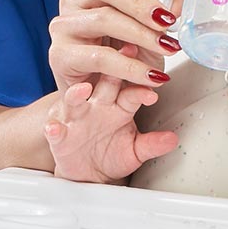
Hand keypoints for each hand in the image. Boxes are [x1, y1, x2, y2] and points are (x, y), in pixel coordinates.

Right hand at [43, 46, 178, 183]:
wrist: (89, 172)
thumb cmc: (112, 154)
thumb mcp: (135, 152)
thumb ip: (152, 145)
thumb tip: (173, 139)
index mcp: (119, 105)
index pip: (130, 91)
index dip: (141, 87)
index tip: (153, 85)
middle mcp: (97, 105)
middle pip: (104, 84)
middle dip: (112, 70)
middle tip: (123, 56)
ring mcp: (76, 117)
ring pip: (74, 99)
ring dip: (77, 93)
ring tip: (83, 89)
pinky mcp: (59, 134)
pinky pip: (55, 129)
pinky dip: (54, 128)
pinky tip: (55, 128)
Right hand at [48, 0, 186, 93]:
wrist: (96, 102)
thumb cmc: (121, 64)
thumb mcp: (150, 36)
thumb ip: (165, 15)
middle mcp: (77, 0)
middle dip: (143, 2)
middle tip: (169, 21)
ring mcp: (65, 25)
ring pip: (104, 18)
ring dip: (142, 35)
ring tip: (166, 49)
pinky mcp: (60, 54)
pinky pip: (99, 57)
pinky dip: (130, 68)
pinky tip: (150, 76)